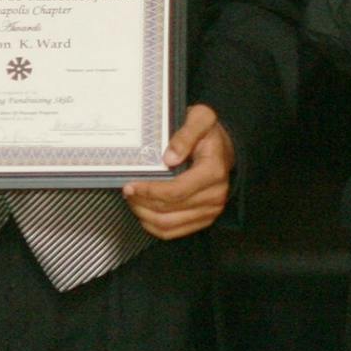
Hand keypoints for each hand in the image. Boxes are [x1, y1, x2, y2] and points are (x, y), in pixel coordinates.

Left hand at [124, 104, 234, 239]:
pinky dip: (154, 226)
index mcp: (213, 171)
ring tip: (133, 200)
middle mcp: (215, 195)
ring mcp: (211, 210)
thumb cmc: (208, 132)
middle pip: (169, 210)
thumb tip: (169, 158)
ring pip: (168, 225)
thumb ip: (185, 135)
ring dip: (145, 215)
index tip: (130, 185)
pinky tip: (144, 212)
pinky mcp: (205, 219)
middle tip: (127, 191)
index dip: (149, 191)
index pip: (176, 191)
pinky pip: (174, 232)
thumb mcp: (200, 118)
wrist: (222, 147)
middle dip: (142, 203)